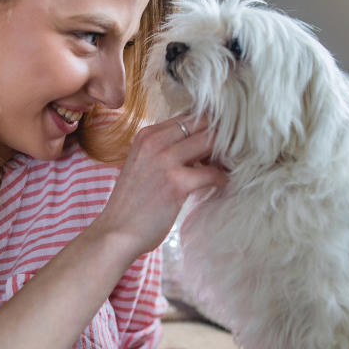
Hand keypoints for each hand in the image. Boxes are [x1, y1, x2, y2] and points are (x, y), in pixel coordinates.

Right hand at [91, 114, 227, 256]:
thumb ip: (166, 150)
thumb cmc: (133, 203)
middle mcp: (155, 142)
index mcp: (147, 135)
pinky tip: (221, 185)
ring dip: (225, 155)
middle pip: (202, 123)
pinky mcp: (176, 182)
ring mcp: (165, 160)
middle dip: (221, 136)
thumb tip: (201, 146)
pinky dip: (222, 178)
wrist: (116, 232)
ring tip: (228, 167)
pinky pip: (212, 172)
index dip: (209, 127)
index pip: (189, 116)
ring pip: (211, 142)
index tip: (220, 141)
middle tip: (232, 152)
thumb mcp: (144, 165)